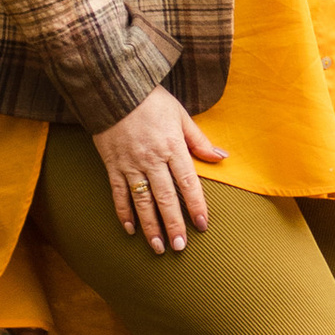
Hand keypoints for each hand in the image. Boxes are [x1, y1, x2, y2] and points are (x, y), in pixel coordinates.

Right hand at [90, 87, 225, 252]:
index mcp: (172, 146)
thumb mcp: (180, 115)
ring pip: (142, 201)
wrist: (113, 87)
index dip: (196, 205)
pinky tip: (130, 230)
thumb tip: (222, 157)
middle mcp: (152, 158)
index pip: (188, 182)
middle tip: (180, 247)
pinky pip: (118, 193)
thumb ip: (199, 140)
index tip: (202, 225)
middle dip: (174, 224)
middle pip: (165, 197)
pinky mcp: (112, 164)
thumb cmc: (151, 100)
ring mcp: (130, 163)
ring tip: (158, 247)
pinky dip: (124, 212)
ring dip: (150, 226)